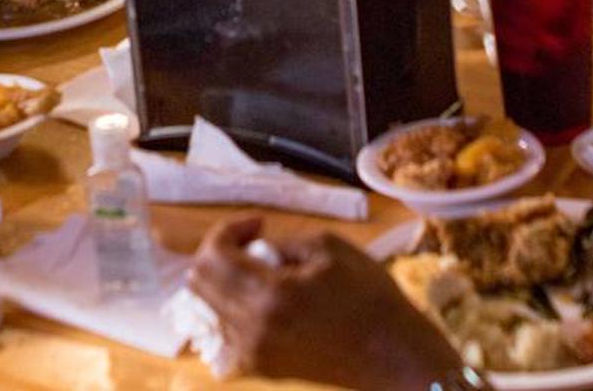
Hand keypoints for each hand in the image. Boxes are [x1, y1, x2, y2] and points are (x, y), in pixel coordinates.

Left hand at [188, 216, 459, 388]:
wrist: (393, 356)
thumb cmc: (369, 297)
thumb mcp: (328, 248)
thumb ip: (282, 244)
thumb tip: (258, 248)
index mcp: (268, 296)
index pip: (212, 256)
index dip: (228, 229)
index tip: (258, 224)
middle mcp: (251, 330)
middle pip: (199, 282)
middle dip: (221, 251)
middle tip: (256, 243)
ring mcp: (254, 355)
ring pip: (208, 308)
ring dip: (227, 280)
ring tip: (266, 273)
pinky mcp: (263, 369)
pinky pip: (224, 339)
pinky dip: (230, 316)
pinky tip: (259, 305)